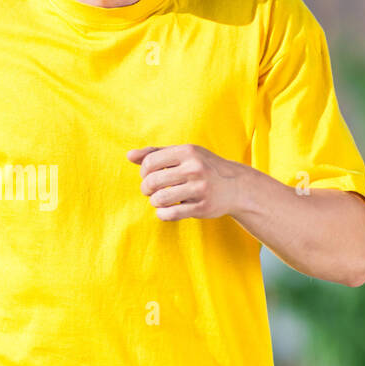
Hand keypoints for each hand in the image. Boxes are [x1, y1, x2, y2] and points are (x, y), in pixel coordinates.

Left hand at [126, 143, 244, 220]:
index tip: (149, 176)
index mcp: (188, 152)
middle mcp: (195, 168)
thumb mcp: (183, 155)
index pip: (150, 161)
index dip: (143, 171)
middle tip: (150, 190)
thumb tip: (129, 155)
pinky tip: (166, 210)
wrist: (236, 186)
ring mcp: (200, 188)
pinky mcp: (202, 207)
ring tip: (159, 200)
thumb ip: (155, 153)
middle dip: (146, 188)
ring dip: (154, 202)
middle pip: (153, 181)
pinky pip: (171, 214)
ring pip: (160, 199)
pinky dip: (162, 214)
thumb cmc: (202, 167)